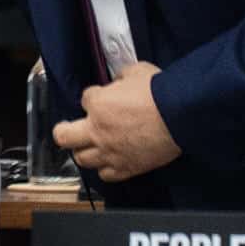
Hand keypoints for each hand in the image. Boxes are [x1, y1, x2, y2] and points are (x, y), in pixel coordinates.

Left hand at [51, 62, 180, 182]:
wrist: (181, 115)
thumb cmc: (160, 92)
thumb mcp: (136, 71)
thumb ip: (121, 77)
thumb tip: (120, 81)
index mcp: (98, 104)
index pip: (85, 99)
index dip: (94, 97)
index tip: (103, 97)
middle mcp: (98, 130)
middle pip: (63, 136)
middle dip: (64, 130)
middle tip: (69, 128)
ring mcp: (110, 151)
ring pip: (81, 159)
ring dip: (84, 151)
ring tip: (90, 146)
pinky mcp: (126, 167)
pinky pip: (105, 175)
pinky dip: (105, 168)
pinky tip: (109, 161)